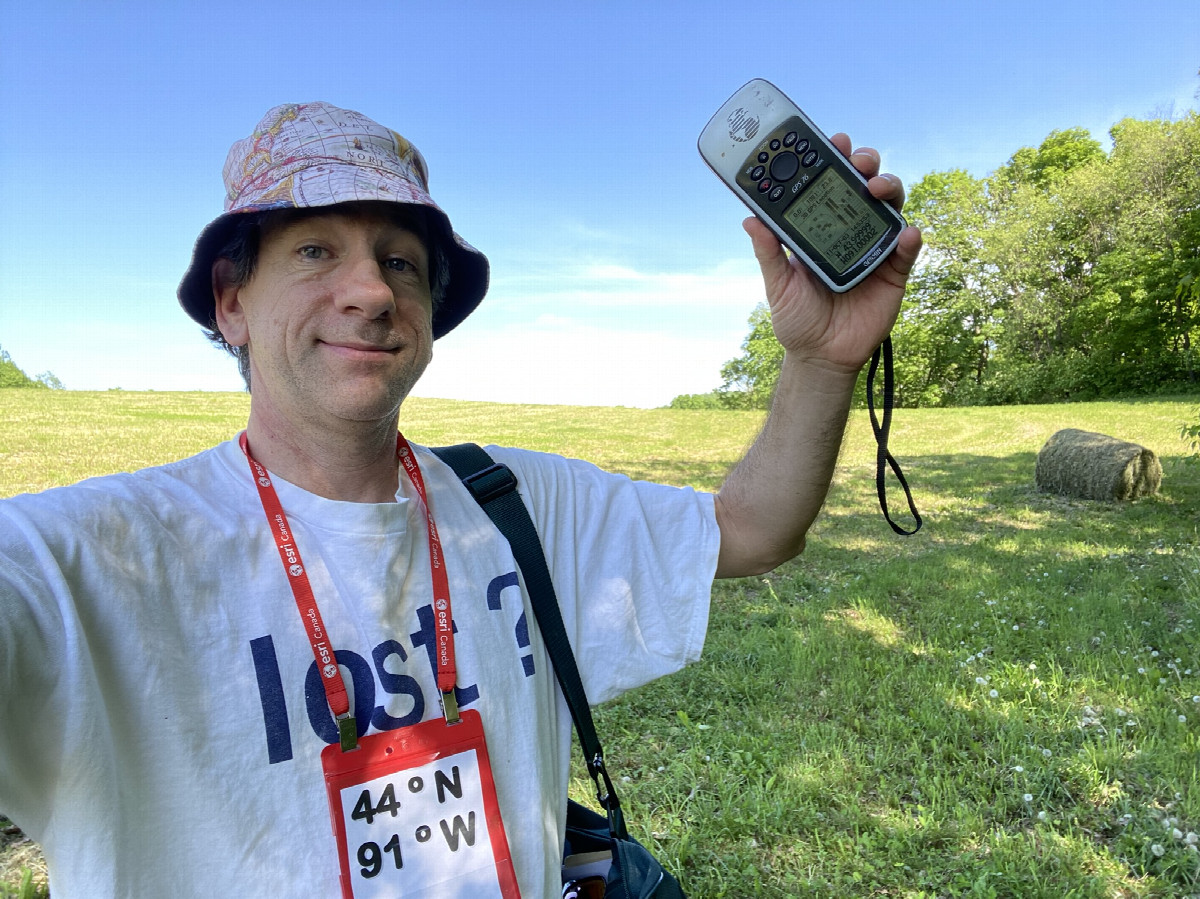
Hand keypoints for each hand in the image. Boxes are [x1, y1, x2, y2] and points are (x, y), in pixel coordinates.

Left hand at [744, 133, 922, 375]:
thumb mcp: (778, 285)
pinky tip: (904, 232)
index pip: (830, 184)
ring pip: (890, 207)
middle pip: (865, 186)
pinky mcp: (895, 273)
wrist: (821, 356)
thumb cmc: (797, 318)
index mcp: (822, 228)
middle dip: (866, 165)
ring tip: (877, 188)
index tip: (831, 140)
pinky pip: (907, 250)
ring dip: (889, 190)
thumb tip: (749, 219)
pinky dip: (909, 238)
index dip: (833, 160)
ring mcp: (875, 248)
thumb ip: (768, 253)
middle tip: (858, 161)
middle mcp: (851, 230)